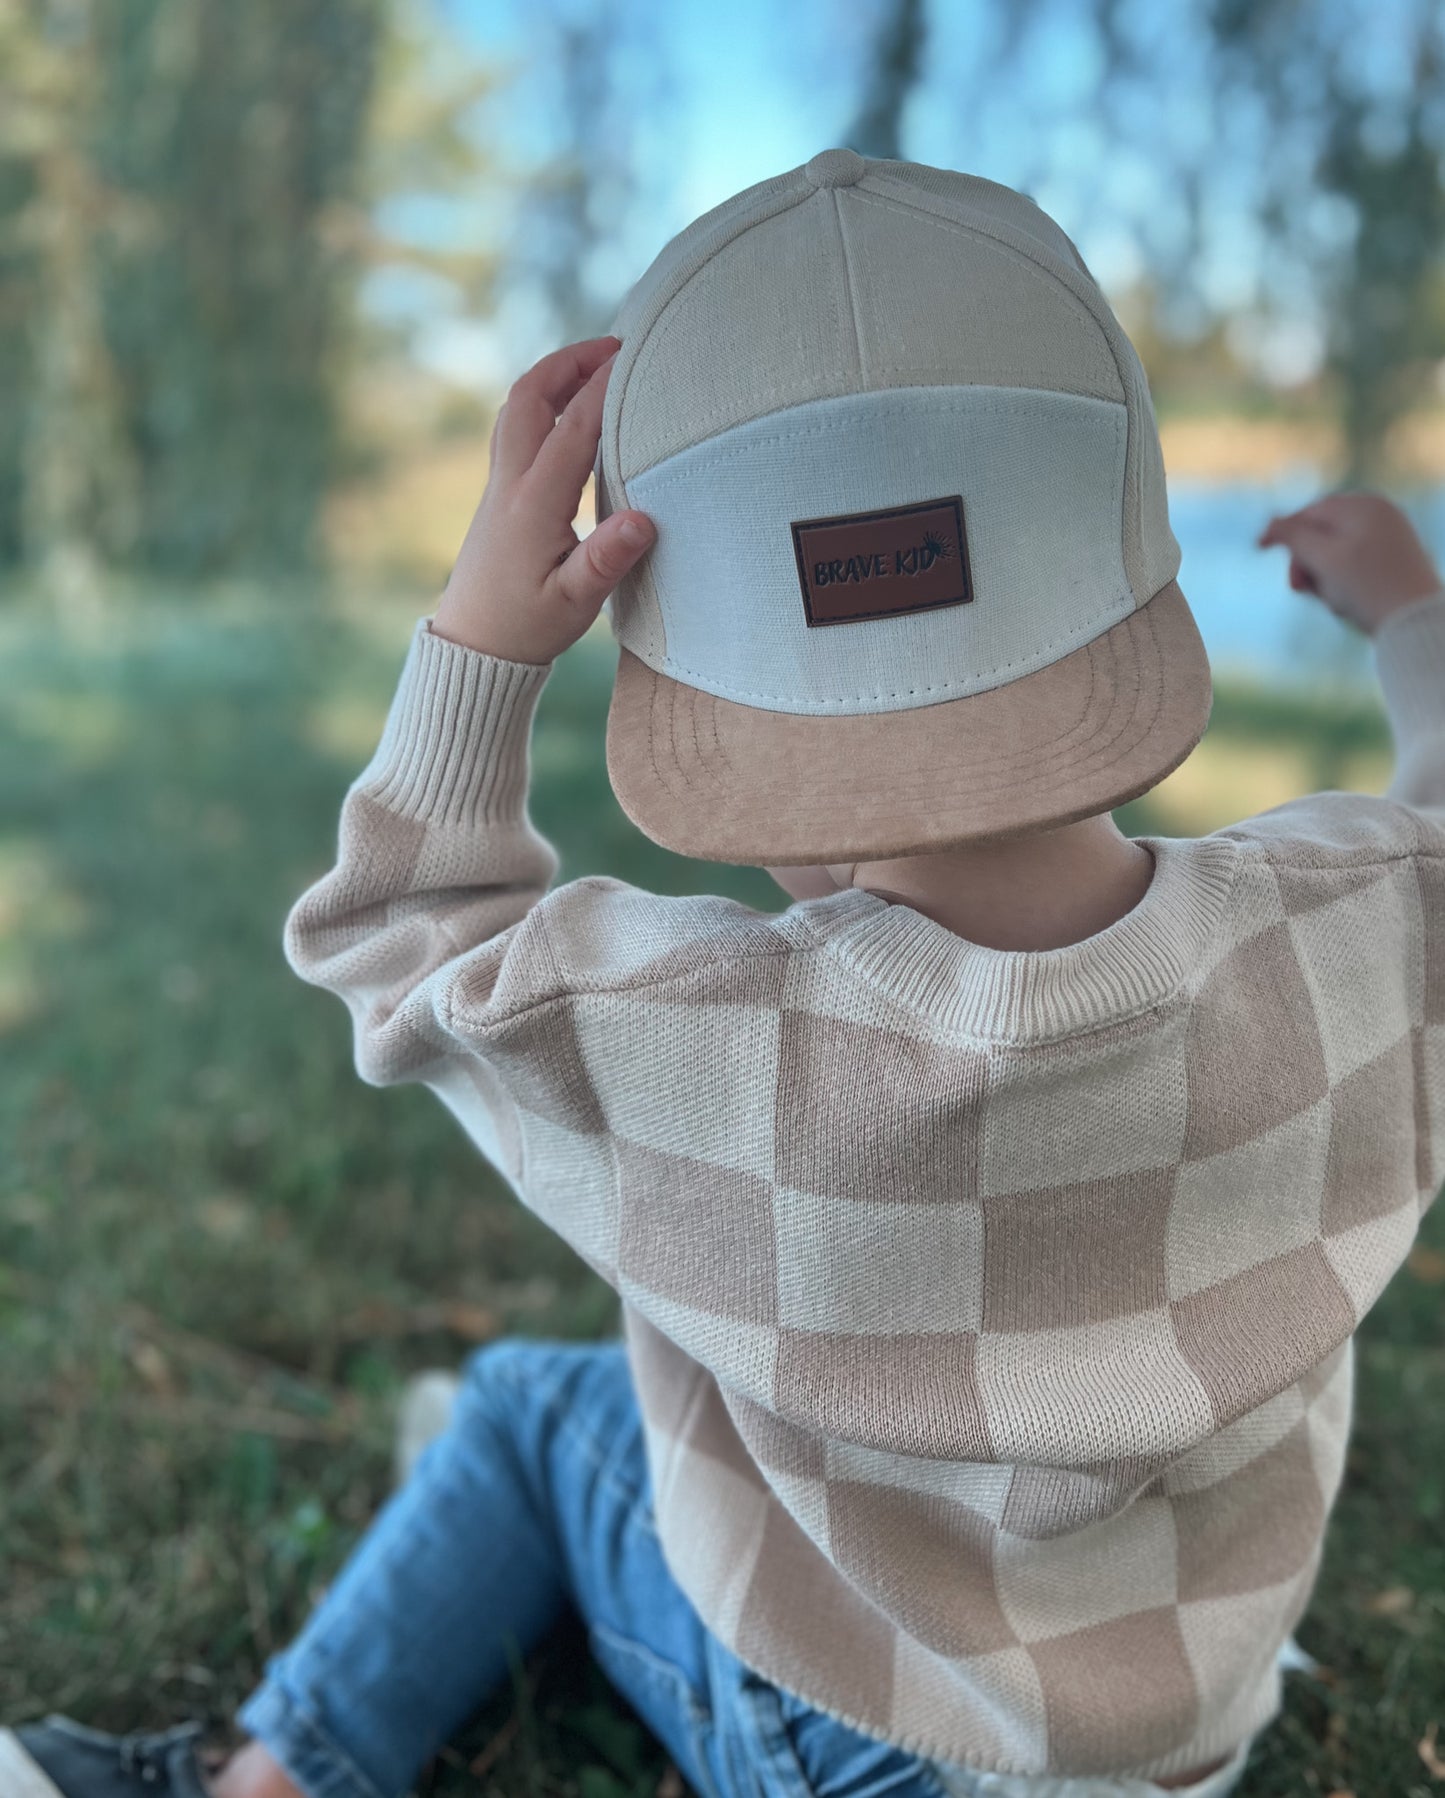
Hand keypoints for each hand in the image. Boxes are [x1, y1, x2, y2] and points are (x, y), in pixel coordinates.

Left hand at [429, 334, 655, 663]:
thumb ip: (606, 560)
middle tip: (615, 347)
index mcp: (533, 504)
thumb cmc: (527, 628)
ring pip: (517, 408)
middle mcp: (511, 484)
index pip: (572, 428)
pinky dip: (543, 404)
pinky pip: (517, 430)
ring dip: (553, 377)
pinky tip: (569, 413)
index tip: (636, 360)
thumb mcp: (575, 604)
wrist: (475, 649)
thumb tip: (642, 520)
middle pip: (529, 396)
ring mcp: (500, 487)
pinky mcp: (500, 498)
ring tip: (595, 367)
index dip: (604, 390)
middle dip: (569, 362)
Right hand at [1256, 490, 1441, 636]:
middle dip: (1305, 560)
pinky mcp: (1396, 559)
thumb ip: (1293, 536)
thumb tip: (1271, 522)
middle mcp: (1381, 514)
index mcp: (1364, 506)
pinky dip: (1342, 580)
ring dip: (1323, 574)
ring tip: (1329, 599)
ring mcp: (1391, 536)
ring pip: (1337, 550)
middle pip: (1323, 532)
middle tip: (1299, 588)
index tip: (1259, 548)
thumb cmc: (1367, 587)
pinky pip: (1355, 563)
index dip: (1282, 530)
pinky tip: (1346, 600)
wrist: (1415, 621)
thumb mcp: (1322, 558)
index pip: (1310, 512)